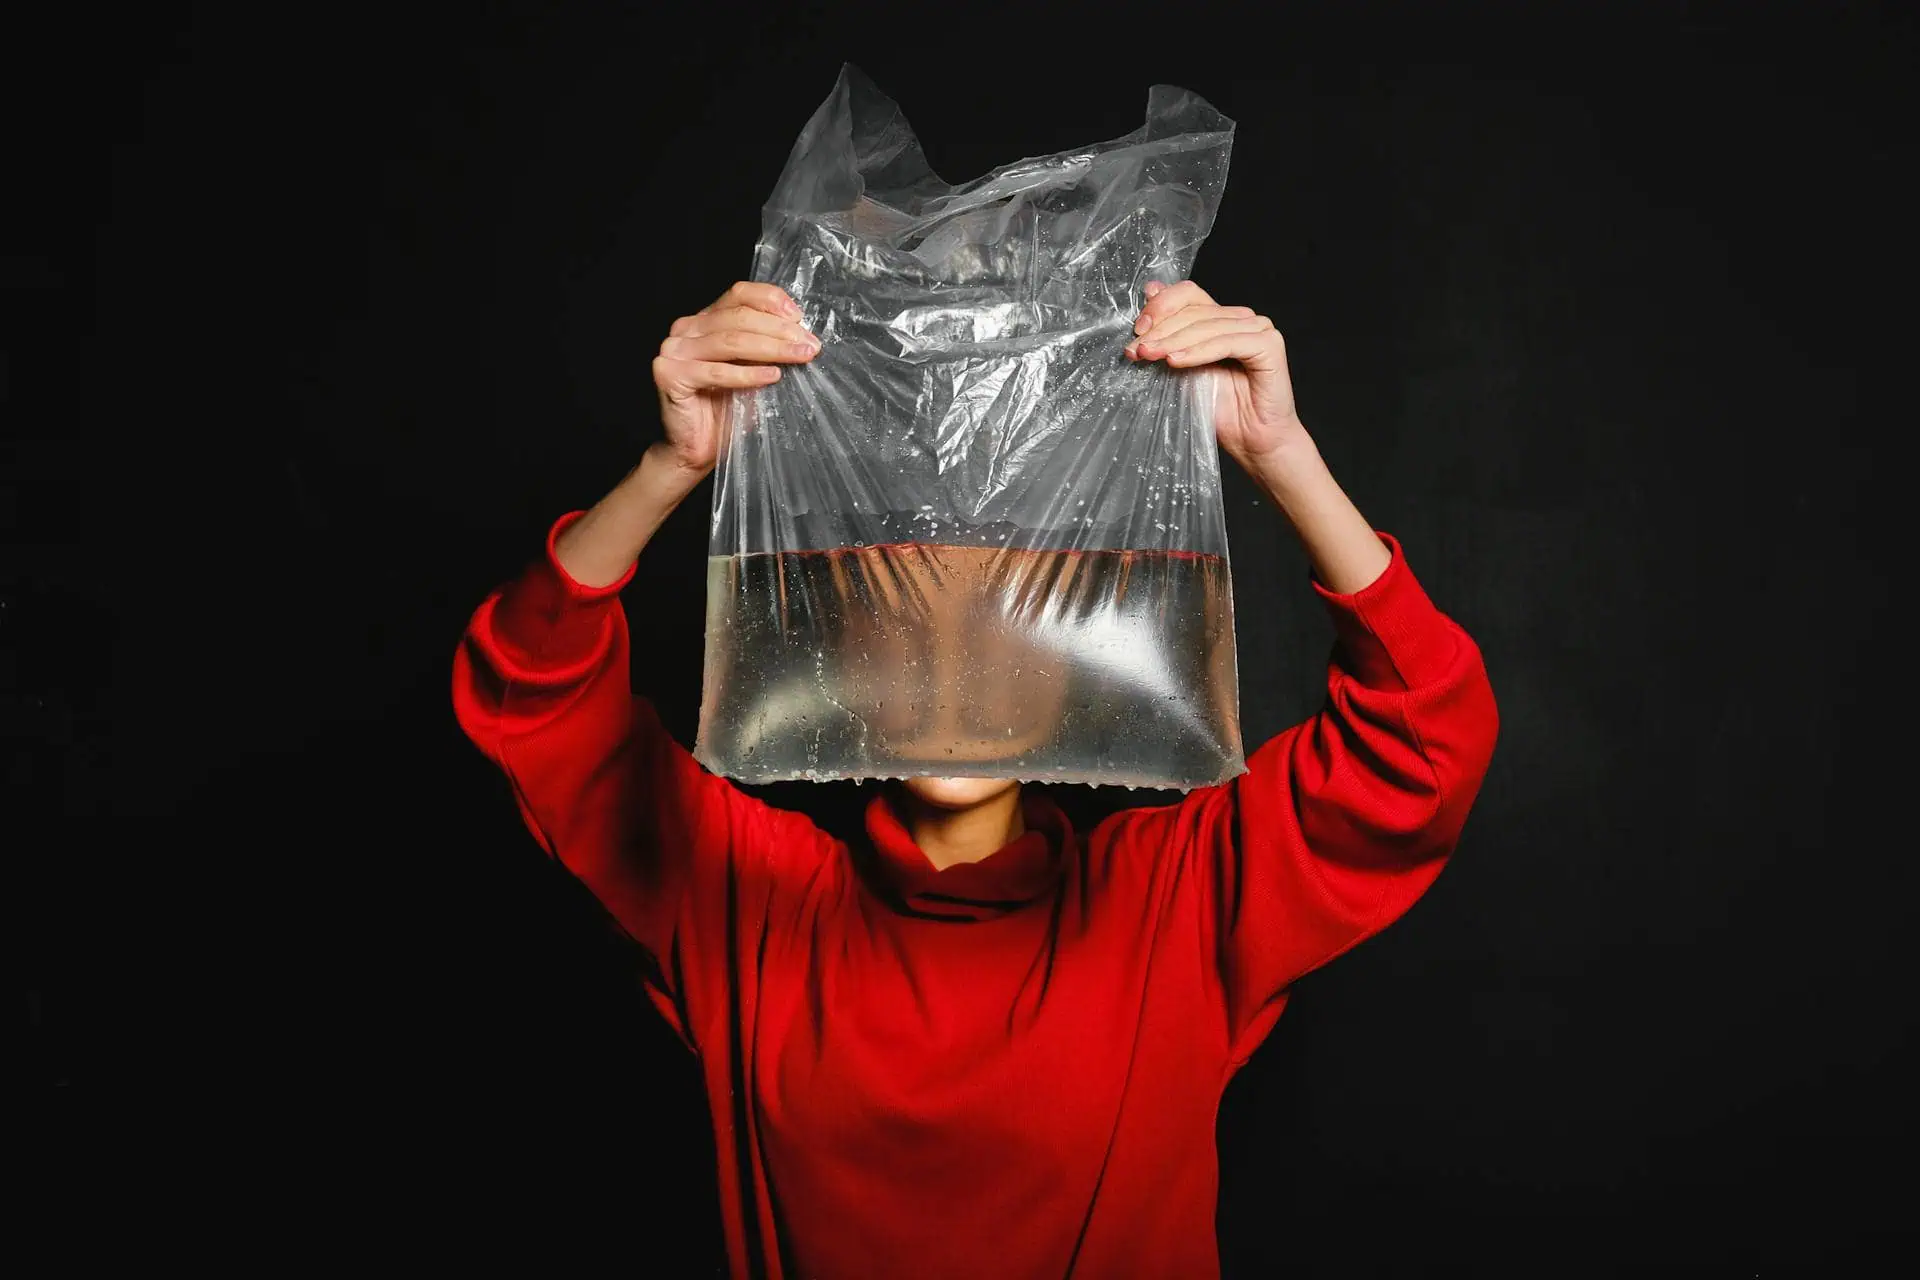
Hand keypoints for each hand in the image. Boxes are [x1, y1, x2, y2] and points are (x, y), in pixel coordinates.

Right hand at [652, 281, 819, 474]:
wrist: (695, 449)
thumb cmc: (726, 411)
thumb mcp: (752, 370)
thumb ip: (765, 347)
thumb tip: (803, 335)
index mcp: (705, 320)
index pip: (739, 294)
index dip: (771, 300)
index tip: (799, 318)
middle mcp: (686, 329)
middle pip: (739, 317)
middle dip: (779, 330)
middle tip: (809, 344)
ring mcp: (674, 349)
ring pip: (730, 341)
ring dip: (771, 348)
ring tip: (799, 357)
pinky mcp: (669, 374)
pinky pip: (716, 372)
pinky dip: (748, 374)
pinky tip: (772, 377)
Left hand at [1123, 280, 1307, 468]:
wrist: (1250, 440)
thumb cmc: (1218, 409)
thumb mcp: (1181, 367)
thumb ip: (1168, 335)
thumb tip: (1149, 291)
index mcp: (1220, 318)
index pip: (1188, 295)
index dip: (1160, 307)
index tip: (1137, 332)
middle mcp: (1241, 318)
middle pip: (1194, 310)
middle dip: (1160, 330)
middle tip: (1137, 350)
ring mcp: (1258, 329)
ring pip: (1207, 325)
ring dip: (1173, 341)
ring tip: (1151, 356)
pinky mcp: (1269, 345)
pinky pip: (1227, 342)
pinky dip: (1198, 351)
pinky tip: (1176, 361)